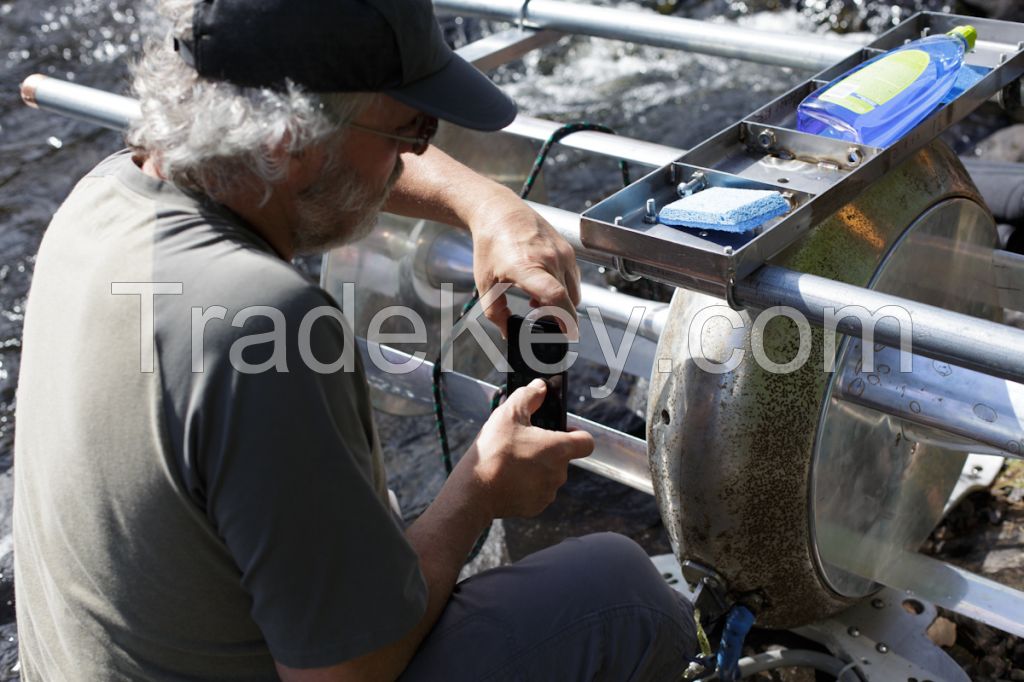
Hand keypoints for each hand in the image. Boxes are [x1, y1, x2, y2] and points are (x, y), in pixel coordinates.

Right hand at [454, 379, 593, 518]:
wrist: (475, 491)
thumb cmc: (494, 451)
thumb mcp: (508, 415)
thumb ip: (528, 397)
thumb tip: (540, 387)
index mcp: (559, 449)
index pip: (586, 441)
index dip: (576, 434)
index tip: (560, 431)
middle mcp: (559, 473)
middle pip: (562, 457)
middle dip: (546, 450)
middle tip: (522, 443)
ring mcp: (548, 492)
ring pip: (549, 475)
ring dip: (536, 468)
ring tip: (511, 462)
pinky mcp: (536, 507)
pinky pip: (537, 492)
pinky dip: (527, 485)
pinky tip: (508, 479)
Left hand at [467, 188, 580, 337]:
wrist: (500, 212)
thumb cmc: (490, 245)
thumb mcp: (486, 284)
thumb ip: (496, 313)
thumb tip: (509, 333)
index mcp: (526, 267)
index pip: (555, 296)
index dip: (565, 319)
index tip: (567, 334)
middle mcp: (549, 259)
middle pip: (567, 300)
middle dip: (559, 317)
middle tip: (540, 320)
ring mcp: (562, 253)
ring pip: (573, 291)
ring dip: (562, 303)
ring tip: (538, 302)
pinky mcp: (568, 249)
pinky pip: (574, 279)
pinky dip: (564, 289)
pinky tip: (544, 287)